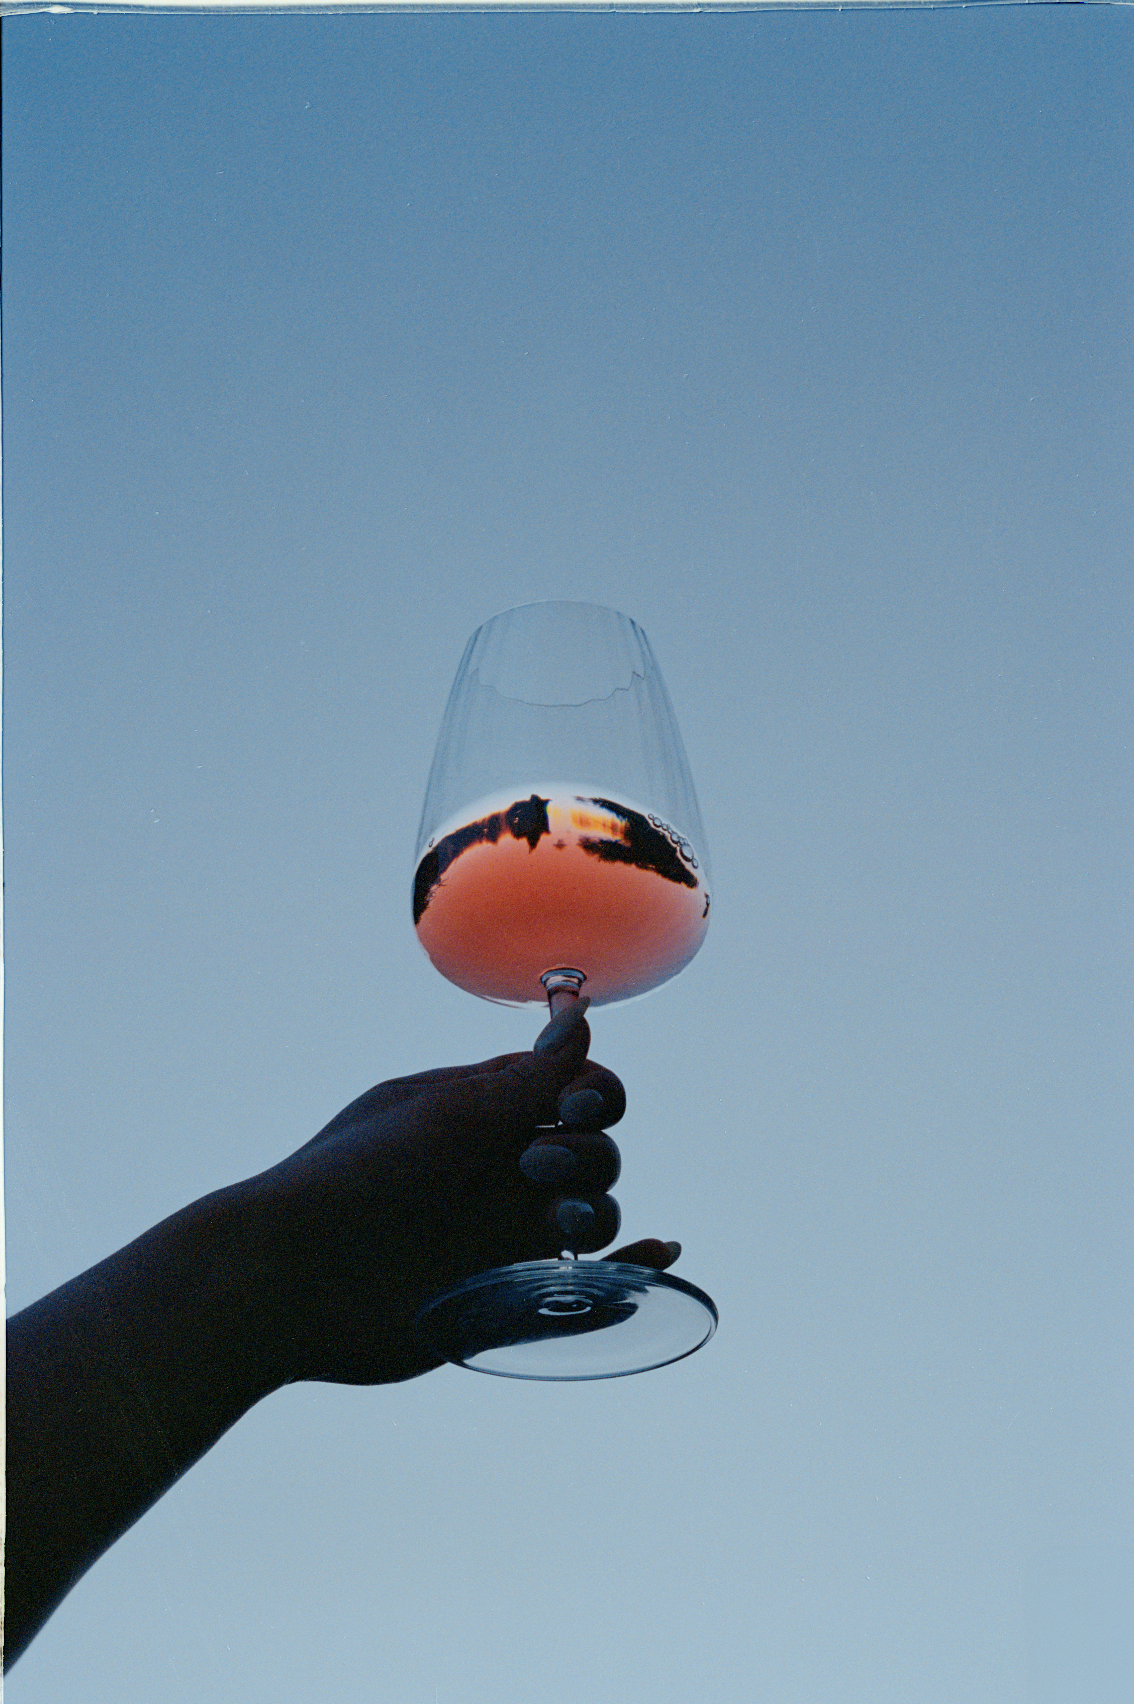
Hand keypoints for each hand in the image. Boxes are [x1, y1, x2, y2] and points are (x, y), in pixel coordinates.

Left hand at [255, 999, 678, 1386]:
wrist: (288, 1279)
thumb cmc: (355, 1178)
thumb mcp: (445, 1117)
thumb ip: (526, 1078)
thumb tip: (581, 1013)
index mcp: (482, 1110)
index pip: (573, 1086)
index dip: (594, 1091)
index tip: (573, 1103)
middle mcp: (500, 1166)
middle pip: (595, 1148)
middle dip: (587, 1154)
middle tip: (531, 1170)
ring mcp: (502, 1230)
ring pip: (596, 1210)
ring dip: (601, 1210)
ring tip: (561, 1223)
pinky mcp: (505, 1292)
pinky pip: (585, 1277)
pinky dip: (630, 1264)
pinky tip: (659, 1250)